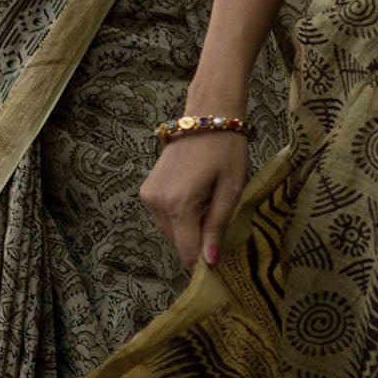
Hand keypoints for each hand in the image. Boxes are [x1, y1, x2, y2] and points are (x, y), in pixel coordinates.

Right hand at [139, 125, 250, 272]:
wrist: (207, 114)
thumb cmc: (226, 148)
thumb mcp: (230, 189)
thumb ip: (217, 226)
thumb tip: (210, 263)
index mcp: (179, 204)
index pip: (188, 252)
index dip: (204, 262)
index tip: (221, 262)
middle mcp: (157, 203)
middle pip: (179, 243)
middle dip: (199, 240)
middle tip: (219, 215)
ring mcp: (148, 196)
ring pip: (171, 232)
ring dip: (190, 228)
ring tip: (207, 199)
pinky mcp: (146, 190)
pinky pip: (164, 217)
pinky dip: (180, 216)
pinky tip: (195, 195)